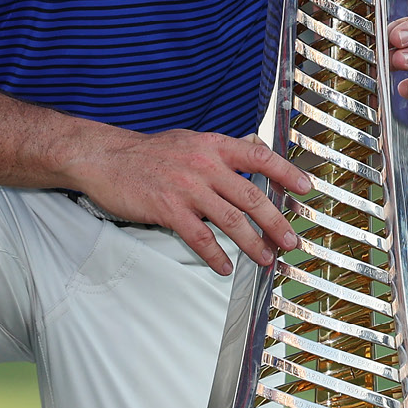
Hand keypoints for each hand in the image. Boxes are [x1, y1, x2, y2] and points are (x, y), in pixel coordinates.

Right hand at [63, 128, 311, 276]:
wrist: (102, 157)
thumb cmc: (141, 153)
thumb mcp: (184, 141)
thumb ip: (213, 153)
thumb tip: (243, 161)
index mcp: (211, 146)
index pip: (259, 157)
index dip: (286, 173)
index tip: (305, 188)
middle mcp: (203, 165)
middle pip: (251, 196)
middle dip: (276, 222)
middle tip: (290, 240)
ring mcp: (186, 187)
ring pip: (231, 220)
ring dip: (253, 243)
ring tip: (265, 258)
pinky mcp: (168, 208)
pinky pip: (200, 237)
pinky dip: (215, 255)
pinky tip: (223, 266)